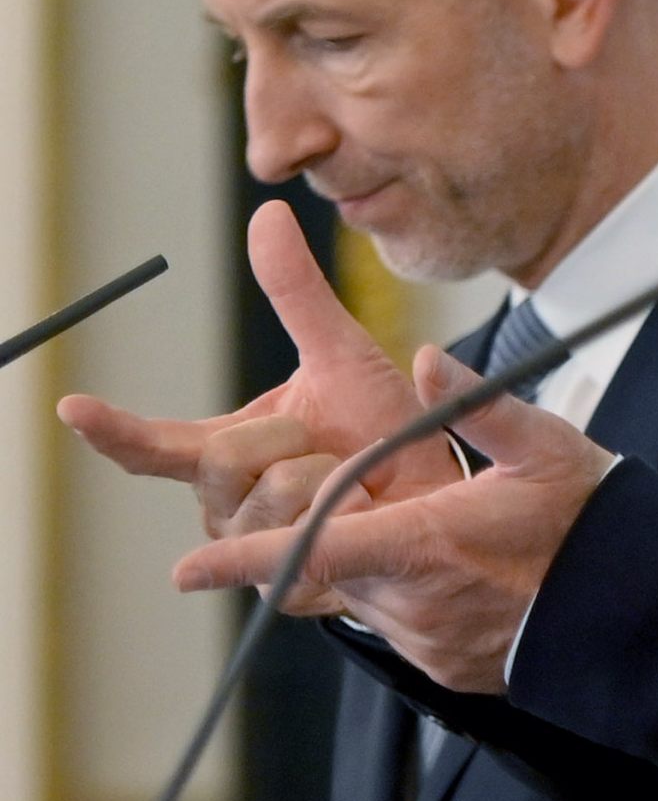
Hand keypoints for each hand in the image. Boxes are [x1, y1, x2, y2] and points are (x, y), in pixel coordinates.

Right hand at [59, 203, 445, 540]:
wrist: (441, 496)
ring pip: (262, 501)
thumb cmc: (386, 430)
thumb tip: (266, 213)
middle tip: (331, 444)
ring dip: (321, 479)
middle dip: (282, 440)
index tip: (72, 407)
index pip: (153, 443)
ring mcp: (252, 548)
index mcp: (224, 452)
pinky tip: (358, 515)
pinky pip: (297, 541)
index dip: (112, 428)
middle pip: (217, 462)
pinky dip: (339, 516)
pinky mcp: (286, 586)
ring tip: (352, 482)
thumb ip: (299, 291)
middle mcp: (224, 502)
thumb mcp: (345, 353)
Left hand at [168, 346, 613, 686]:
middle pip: (334, 560)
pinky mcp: (441, 667)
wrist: (648, 616)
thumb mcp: (549, 450)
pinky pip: (400, 624)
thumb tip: (425, 360)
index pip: (310, 551)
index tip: (184, 572)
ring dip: (386, 563)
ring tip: (463, 547)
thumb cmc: (598, 526)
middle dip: (350, 531)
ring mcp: (426, 641)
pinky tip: (479, 583)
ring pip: (364, 592)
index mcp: (426, 543)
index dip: (241, 562)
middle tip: (420, 510)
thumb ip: (480, 406)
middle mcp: (412, 601)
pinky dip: (418, 597)